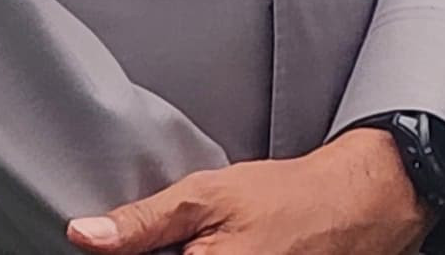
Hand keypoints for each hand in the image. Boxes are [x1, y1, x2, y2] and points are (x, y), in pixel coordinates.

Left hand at [65, 126, 426, 254]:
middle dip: (170, 254)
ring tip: (212, 245)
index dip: (137, 254)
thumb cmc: (289, 197)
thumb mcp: (210, 195)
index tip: (161, 242)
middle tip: (195, 239)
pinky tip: (226, 252)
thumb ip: (144, 222)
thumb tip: (84, 235)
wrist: (360, 206)